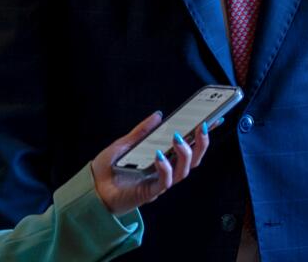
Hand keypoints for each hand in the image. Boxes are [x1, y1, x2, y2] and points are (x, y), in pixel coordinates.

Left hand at [89, 111, 211, 215]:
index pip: (188, 146)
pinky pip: (164, 182)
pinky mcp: (150, 192)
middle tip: (202, 126)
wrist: (91, 190)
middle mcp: (165, 171)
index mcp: (163, 158)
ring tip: (178, 137)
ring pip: (183, 171)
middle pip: (193, 160)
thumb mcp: (125, 144)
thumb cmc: (107, 169)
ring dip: (184, 153)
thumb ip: (142, 131)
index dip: (203, 135)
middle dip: (202, 143)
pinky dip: (164, 168)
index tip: (215, 118)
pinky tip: (159, 156)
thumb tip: (158, 114)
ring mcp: (159, 182)